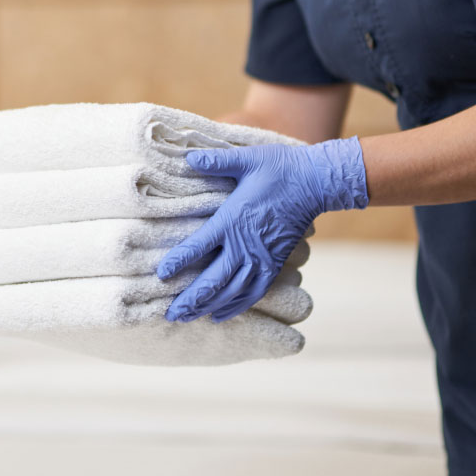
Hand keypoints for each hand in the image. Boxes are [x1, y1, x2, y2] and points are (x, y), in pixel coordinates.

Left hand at [156, 137, 367, 322]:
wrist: (315, 182)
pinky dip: (235, 307)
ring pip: (230, 293)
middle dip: (189, 299)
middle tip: (168, 314)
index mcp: (232, 220)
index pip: (198, 246)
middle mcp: (244, 245)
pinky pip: (253, 294)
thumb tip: (189, 157)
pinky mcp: (274, 265)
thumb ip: (216, 161)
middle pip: (212, 280)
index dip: (178, 261)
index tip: (160, 274)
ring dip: (206, 307)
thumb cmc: (278, 168)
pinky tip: (218, 316)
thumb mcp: (246, 159)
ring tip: (185, 318)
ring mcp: (261, 259)